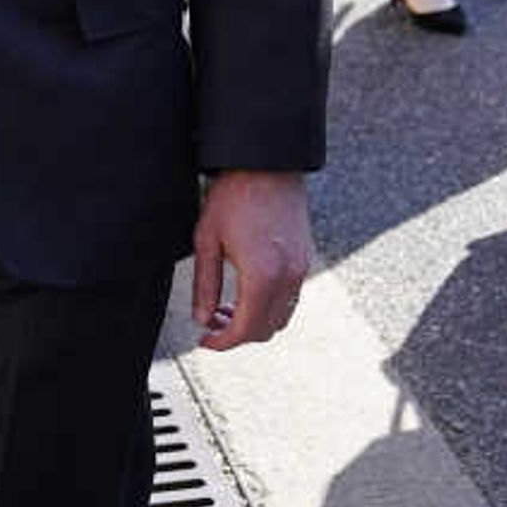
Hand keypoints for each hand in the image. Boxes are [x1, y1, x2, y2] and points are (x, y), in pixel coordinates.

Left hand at [191, 171, 314, 349]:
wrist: (268, 163)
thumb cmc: (234, 196)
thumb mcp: (207, 240)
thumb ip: (205, 285)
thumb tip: (202, 319)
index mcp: (262, 275)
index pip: (244, 329)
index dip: (222, 342)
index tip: (204, 341)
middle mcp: (288, 276)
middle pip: (265, 330)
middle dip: (237, 335)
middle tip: (211, 325)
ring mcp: (301, 268)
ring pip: (281, 317)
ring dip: (254, 322)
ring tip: (227, 309)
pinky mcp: (305, 259)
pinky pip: (290, 298)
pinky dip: (269, 306)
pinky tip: (248, 292)